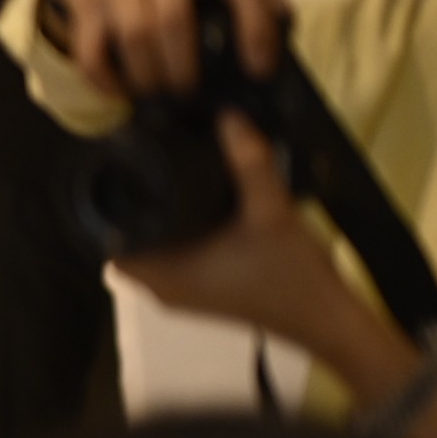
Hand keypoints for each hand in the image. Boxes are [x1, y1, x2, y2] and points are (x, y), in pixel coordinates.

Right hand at [45, 0, 287, 101]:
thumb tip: (284, 20)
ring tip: (157, 94)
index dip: (254, 26)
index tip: (258, 69)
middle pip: (173, 19)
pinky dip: (106, 79)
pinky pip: (92, 49)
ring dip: (148, 76)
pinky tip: (120, 92)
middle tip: (189, 93)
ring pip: (134, 35)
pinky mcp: (85, 1)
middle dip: (183, 67)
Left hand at [116, 113, 345, 344]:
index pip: (109, 239)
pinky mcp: (201, 291)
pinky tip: (196, 205)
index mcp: (162, 276)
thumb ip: (250, 164)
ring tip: (169, 178)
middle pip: (128, 239)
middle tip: (149, 165)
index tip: (123, 170)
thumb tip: (227, 117)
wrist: (327, 319)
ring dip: (159, 219)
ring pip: (152, 247)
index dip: (111, 205)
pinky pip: (173, 256)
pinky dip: (179, 234)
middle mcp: (161, 289)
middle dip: (137, 205)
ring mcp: (181, 293)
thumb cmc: (292, 275)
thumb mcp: (271, 213)